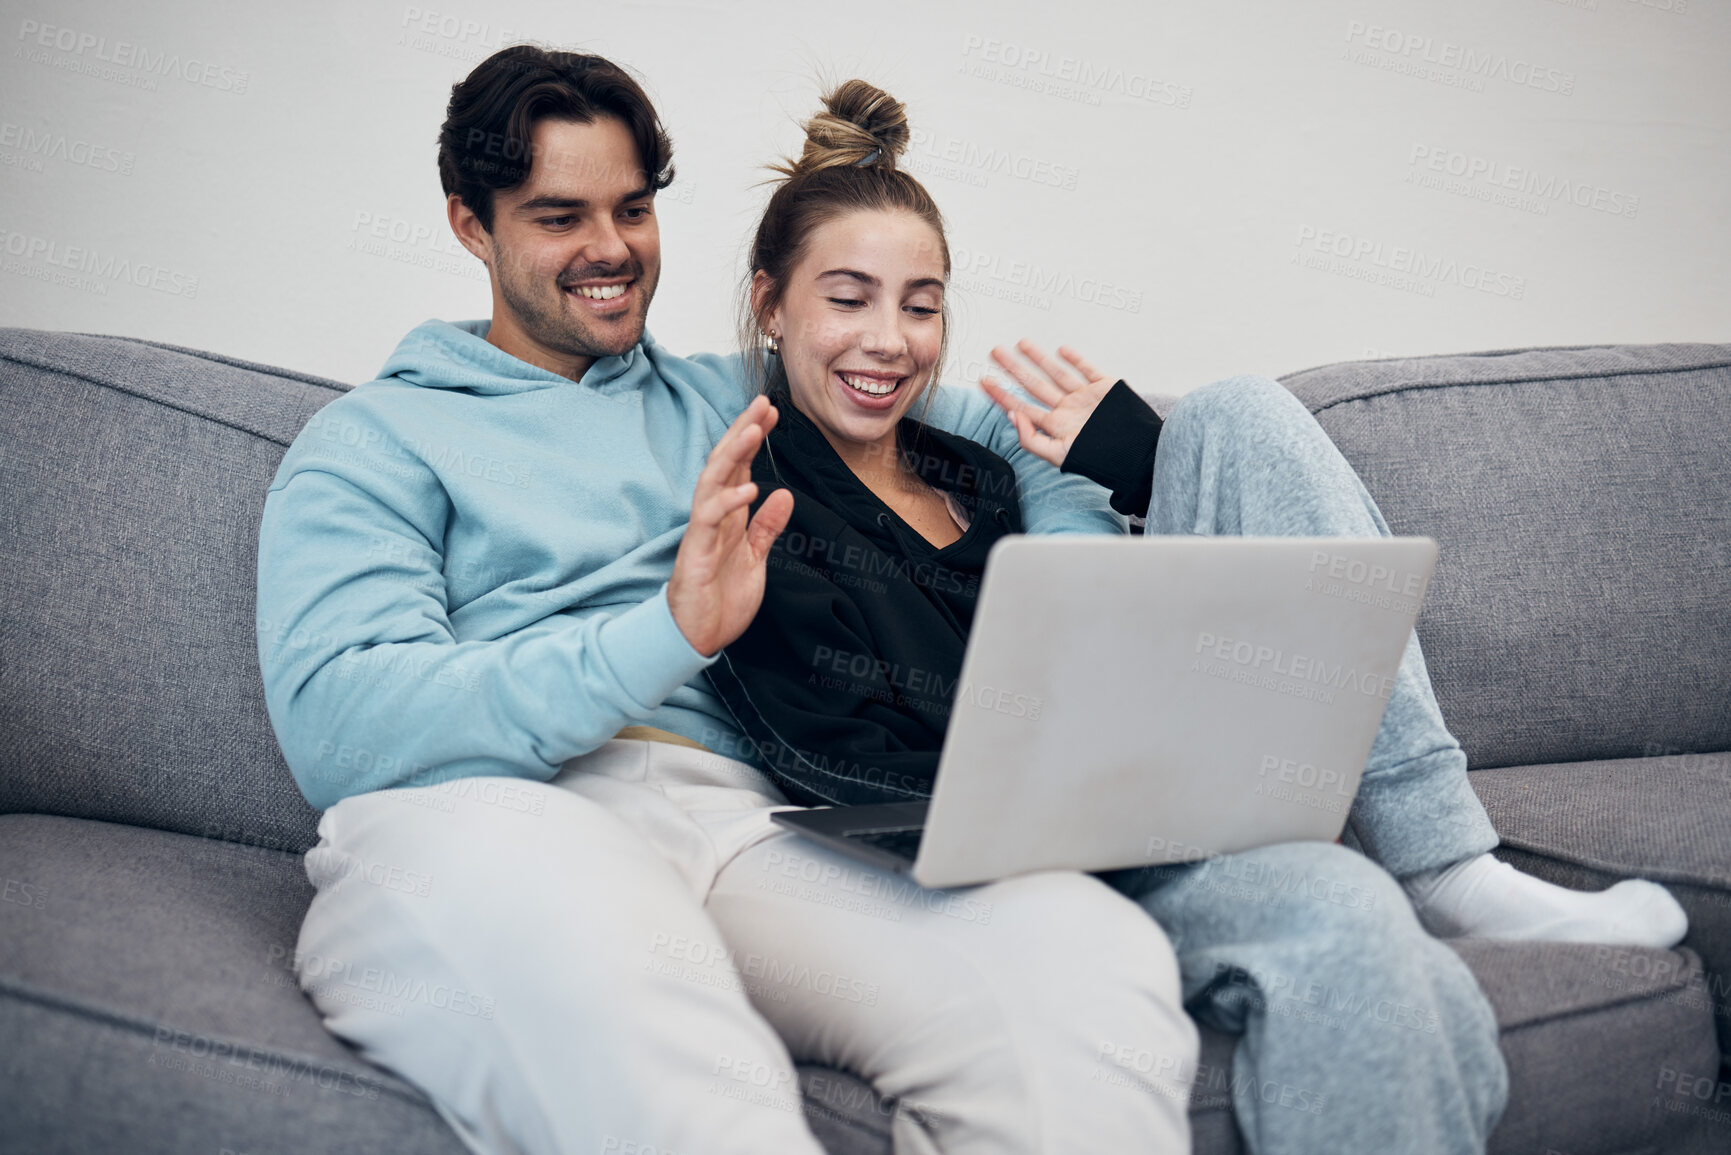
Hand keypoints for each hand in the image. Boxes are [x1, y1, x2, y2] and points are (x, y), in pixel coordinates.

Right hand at [667, 395, 794, 656]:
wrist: (696, 637)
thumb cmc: (721, 599)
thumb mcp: (754, 559)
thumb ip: (766, 527)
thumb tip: (783, 493)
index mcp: (728, 516)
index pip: (739, 467)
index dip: (753, 438)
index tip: (772, 412)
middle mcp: (713, 517)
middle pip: (725, 464)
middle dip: (743, 432)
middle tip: (763, 403)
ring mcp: (703, 532)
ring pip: (713, 482)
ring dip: (733, 455)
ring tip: (753, 430)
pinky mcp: (696, 552)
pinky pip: (709, 520)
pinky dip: (728, 502)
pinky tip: (750, 488)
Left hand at [979, 339, 1116, 467]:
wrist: (1140, 454)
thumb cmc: (1101, 460)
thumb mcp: (1060, 455)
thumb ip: (1032, 440)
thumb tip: (1012, 416)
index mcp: (1056, 426)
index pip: (1022, 407)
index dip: (1001, 395)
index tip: (983, 381)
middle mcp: (1068, 410)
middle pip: (1034, 385)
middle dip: (1013, 369)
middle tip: (994, 353)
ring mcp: (1085, 397)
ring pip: (1056, 373)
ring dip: (1038, 358)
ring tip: (1020, 344)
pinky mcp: (1105, 387)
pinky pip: (1087, 369)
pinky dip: (1075, 359)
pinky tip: (1061, 350)